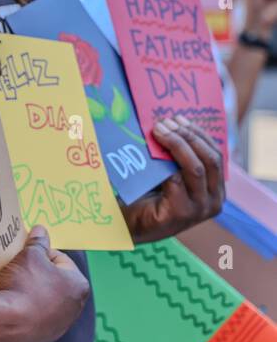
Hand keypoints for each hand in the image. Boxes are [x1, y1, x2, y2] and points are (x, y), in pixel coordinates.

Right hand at [0, 226, 89, 341]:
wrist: (6, 326)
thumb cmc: (23, 286)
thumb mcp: (29, 256)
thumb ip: (38, 242)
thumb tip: (41, 230)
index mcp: (79, 285)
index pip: (60, 259)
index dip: (40, 253)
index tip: (23, 254)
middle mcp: (75, 308)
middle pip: (53, 282)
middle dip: (37, 274)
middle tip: (17, 269)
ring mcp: (59, 327)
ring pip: (44, 301)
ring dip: (31, 293)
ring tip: (11, 287)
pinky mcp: (42, 340)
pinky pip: (33, 319)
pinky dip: (24, 311)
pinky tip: (10, 306)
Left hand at [122, 115, 223, 241]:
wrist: (125, 224)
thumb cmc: (146, 195)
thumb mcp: (167, 172)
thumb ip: (176, 156)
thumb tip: (170, 122)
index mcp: (215, 189)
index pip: (216, 154)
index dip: (198, 133)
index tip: (178, 117)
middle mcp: (214, 201)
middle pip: (211, 159)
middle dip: (188, 136)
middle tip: (164, 123)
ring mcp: (200, 210)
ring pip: (196, 168)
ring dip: (177, 144)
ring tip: (157, 130)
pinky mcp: (182, 214)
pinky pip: (176, 181)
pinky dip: (164, 164)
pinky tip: (150, 153)